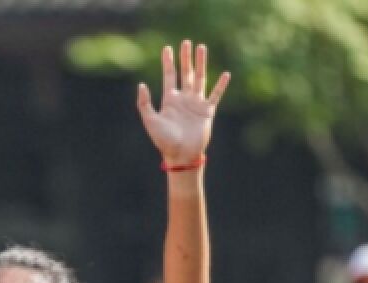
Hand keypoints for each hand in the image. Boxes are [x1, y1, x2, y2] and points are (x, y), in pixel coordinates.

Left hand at [136, 40, 230, 164]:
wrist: (180, 155)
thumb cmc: (163, 140)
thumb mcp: (150, 120)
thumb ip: (144, 103)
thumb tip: (141, 85)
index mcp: (170, 100)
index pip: (169, 76)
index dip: (168, 62)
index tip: (167, 48)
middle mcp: (184, 99)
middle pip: (185, 73)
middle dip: (185, 58)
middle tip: (186, 42)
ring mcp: (196, 104)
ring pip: (200, 79)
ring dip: (201, 64)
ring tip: (202, 48)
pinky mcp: (207, 112)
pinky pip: (215, 95)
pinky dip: (221, 85)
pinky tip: (225, 75)